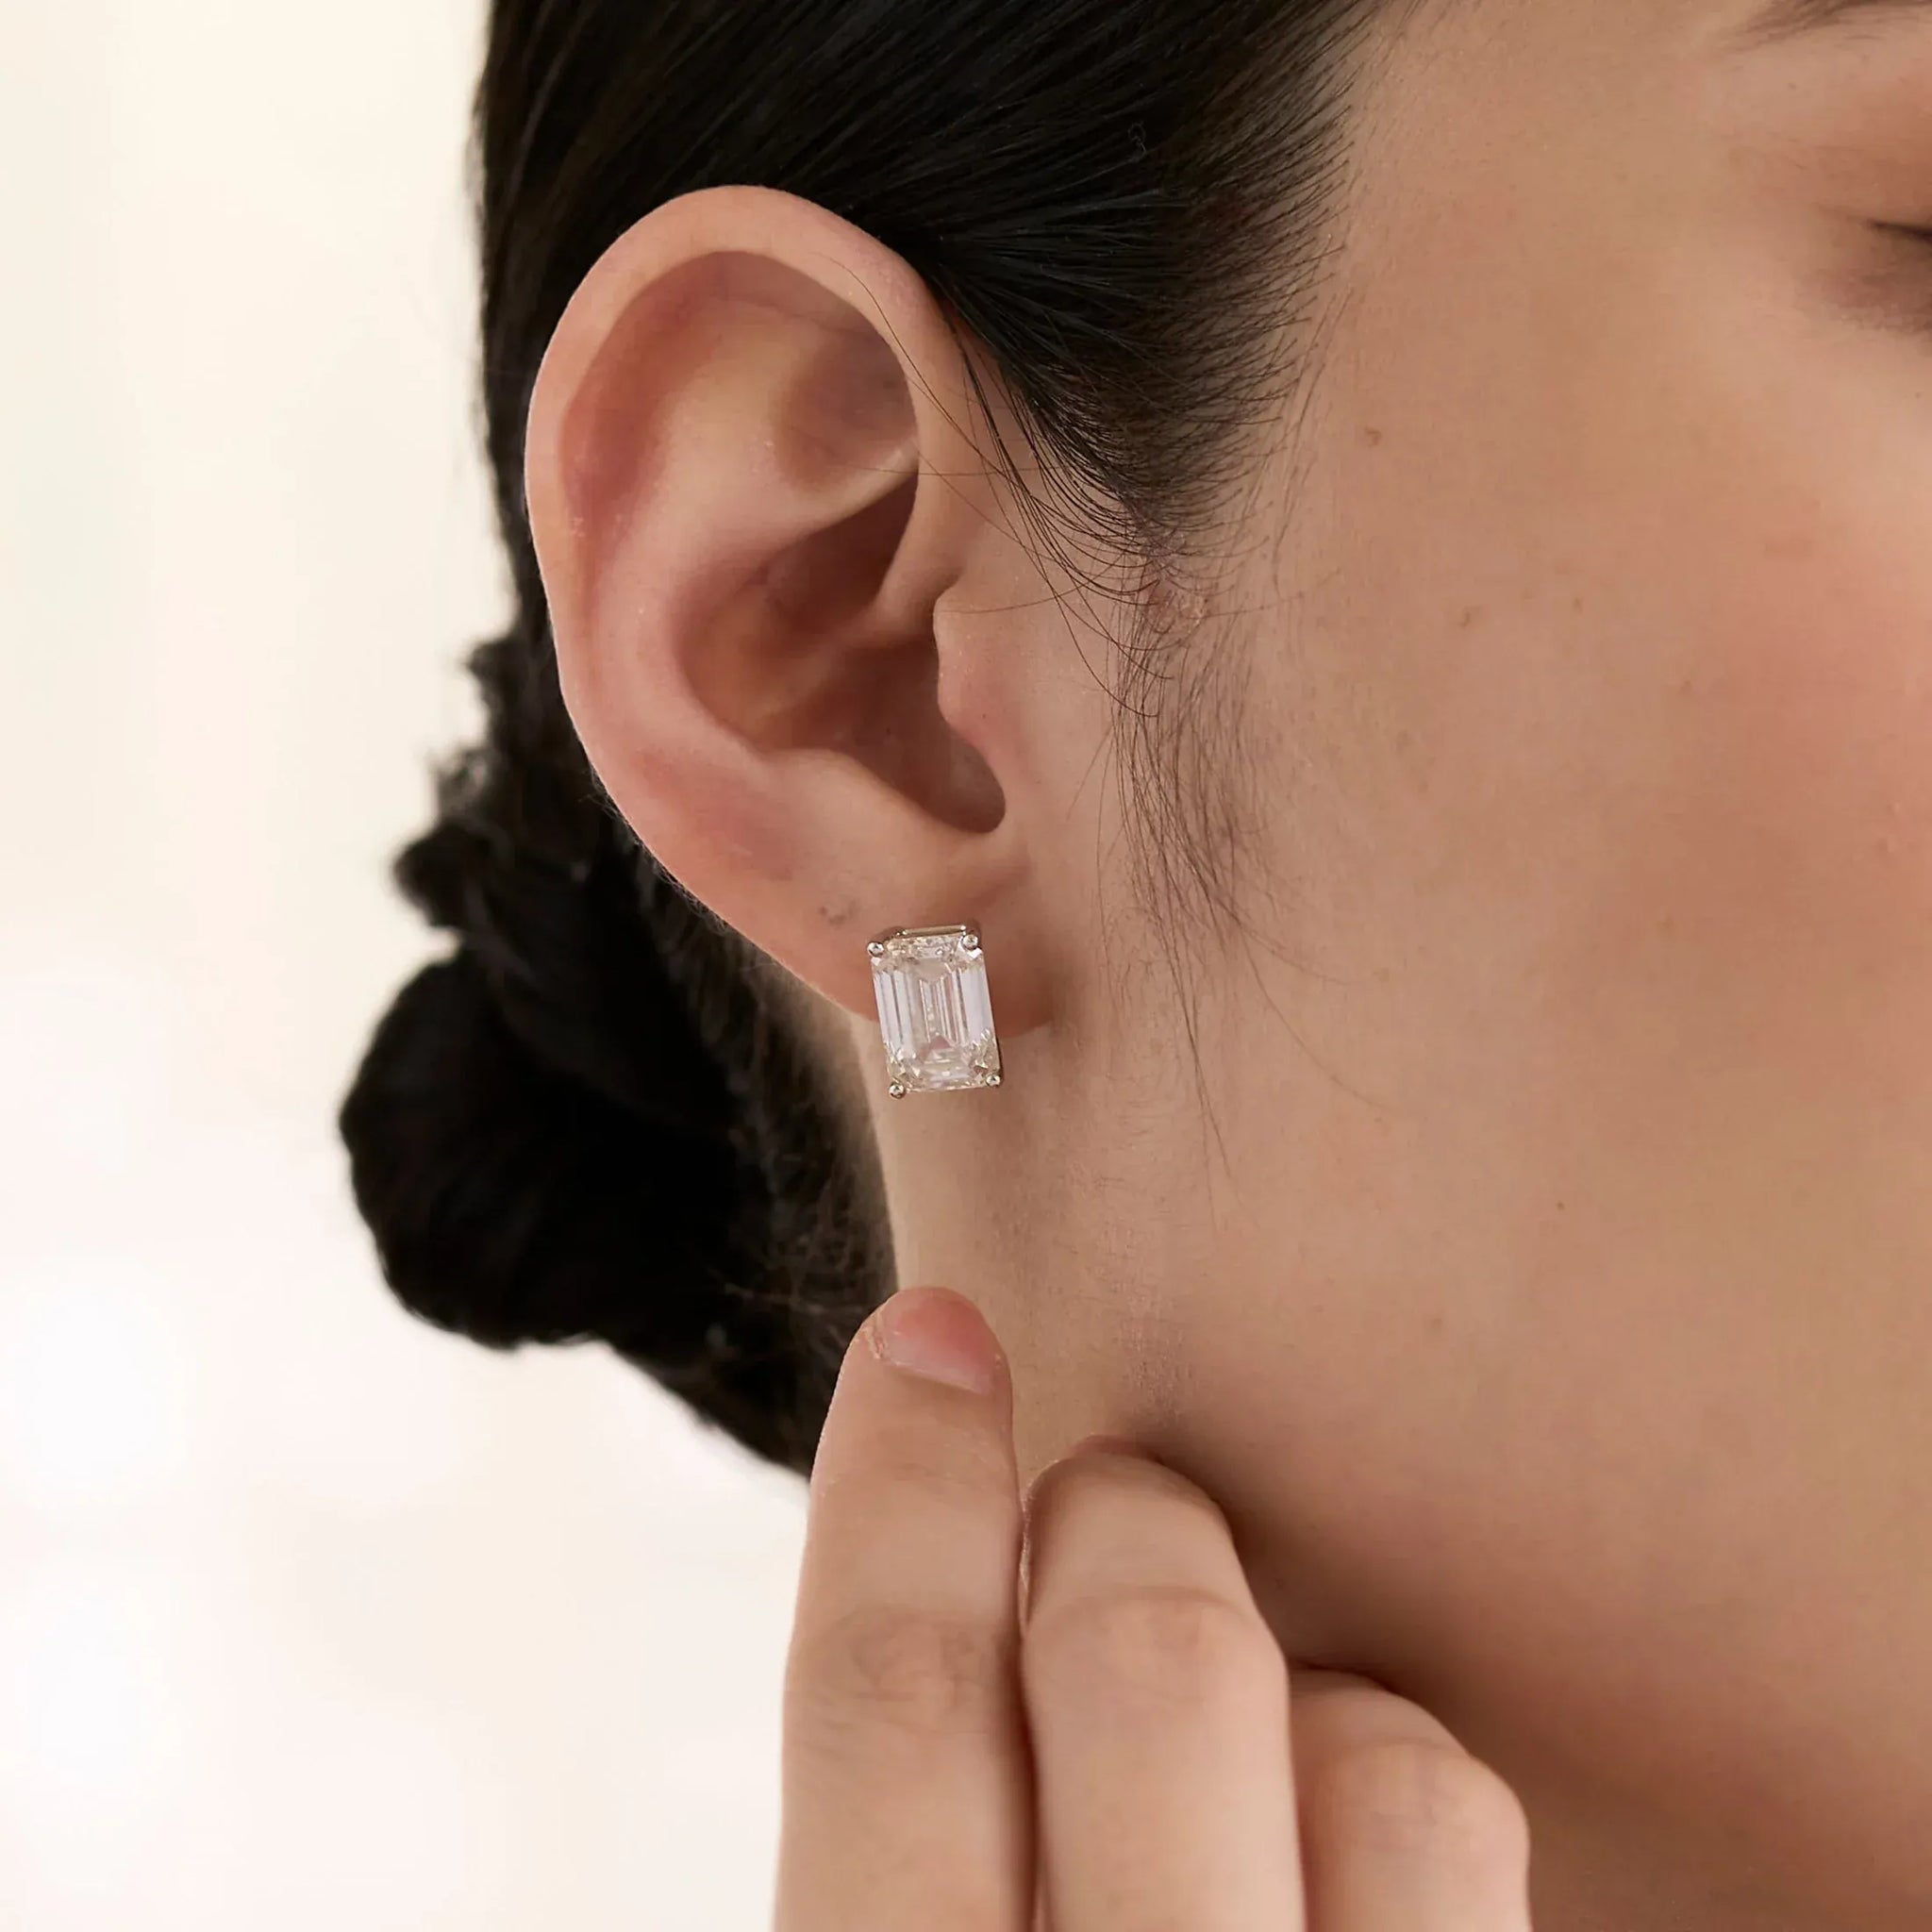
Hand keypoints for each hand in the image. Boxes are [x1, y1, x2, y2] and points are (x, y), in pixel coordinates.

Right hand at [773, 1284, 1534, 1929]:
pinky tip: (1358, 1868)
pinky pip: (1486, 1848)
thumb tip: (956, 1605)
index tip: (933, 1336)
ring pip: (1384, 1754)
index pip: (885, 1710)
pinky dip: (1414, 1804)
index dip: (904, 1483)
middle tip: (1117, 1513)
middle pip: (1149, 1658)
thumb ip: (909, 1856)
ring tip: (1263, 1760)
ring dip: (1310, 1696)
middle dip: (1129, 1524)